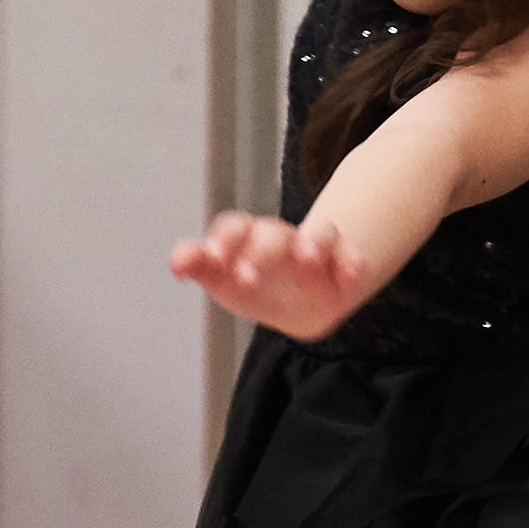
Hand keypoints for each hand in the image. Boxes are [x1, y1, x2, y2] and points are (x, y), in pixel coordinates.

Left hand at [170, 209, 383, 344]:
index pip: (235, 227)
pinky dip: (351, 265)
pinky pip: (350, 261)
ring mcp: (317, 251)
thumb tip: (177, 261)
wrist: (301, 300)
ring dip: (313, 243)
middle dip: (263, 250)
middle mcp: (284, 240)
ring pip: (319, 236)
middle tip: (247, 275)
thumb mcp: (224, 279)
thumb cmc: (257, 283)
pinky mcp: (344, 267)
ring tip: (308, 259)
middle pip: (275, 233)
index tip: (213, 257)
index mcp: (249, 239)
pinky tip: (349, 274)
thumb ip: (200, 267)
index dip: (224, 239)